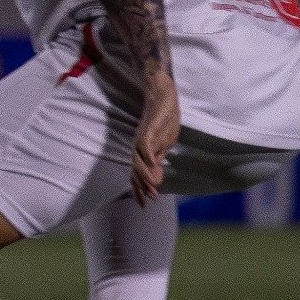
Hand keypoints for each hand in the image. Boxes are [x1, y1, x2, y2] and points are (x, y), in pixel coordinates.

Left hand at [130, 72, 180, 204]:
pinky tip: (154, 165)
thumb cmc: (164, 120)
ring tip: (152, 188)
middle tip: (147, 202)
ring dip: (145, 174)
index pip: (138, 173)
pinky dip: (148, 155)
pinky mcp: (149, 129)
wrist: (163, 95)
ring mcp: (143, 137)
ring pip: (138, 159)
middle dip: (141, 186)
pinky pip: (145, 144)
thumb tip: (156, 179)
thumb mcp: (164, 144)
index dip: (140, 189)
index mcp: (143, 151)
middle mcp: (139, 146)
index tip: (144, 204)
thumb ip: (158, 160)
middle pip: (135, 169)